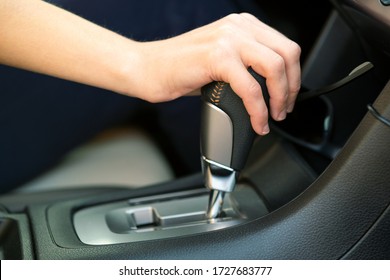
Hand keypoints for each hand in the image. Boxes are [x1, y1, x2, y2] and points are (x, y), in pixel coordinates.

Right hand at [133, 13, 300, 134]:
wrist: (147, 68)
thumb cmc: (179, 68)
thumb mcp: (220, 60)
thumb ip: (245, 65)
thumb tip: (268, 90)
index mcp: (242, 25)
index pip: (285, 46)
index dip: (294, 76)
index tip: (288, 96)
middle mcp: (238, 27)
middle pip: (288, 54)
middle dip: (292, 88)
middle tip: (284, 110)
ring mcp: (228, 39)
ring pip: (275, 68)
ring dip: (280, 98)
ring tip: (272, 117)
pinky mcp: (217, 56)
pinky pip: (250, 87)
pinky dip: (258, 110)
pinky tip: (257, 122)